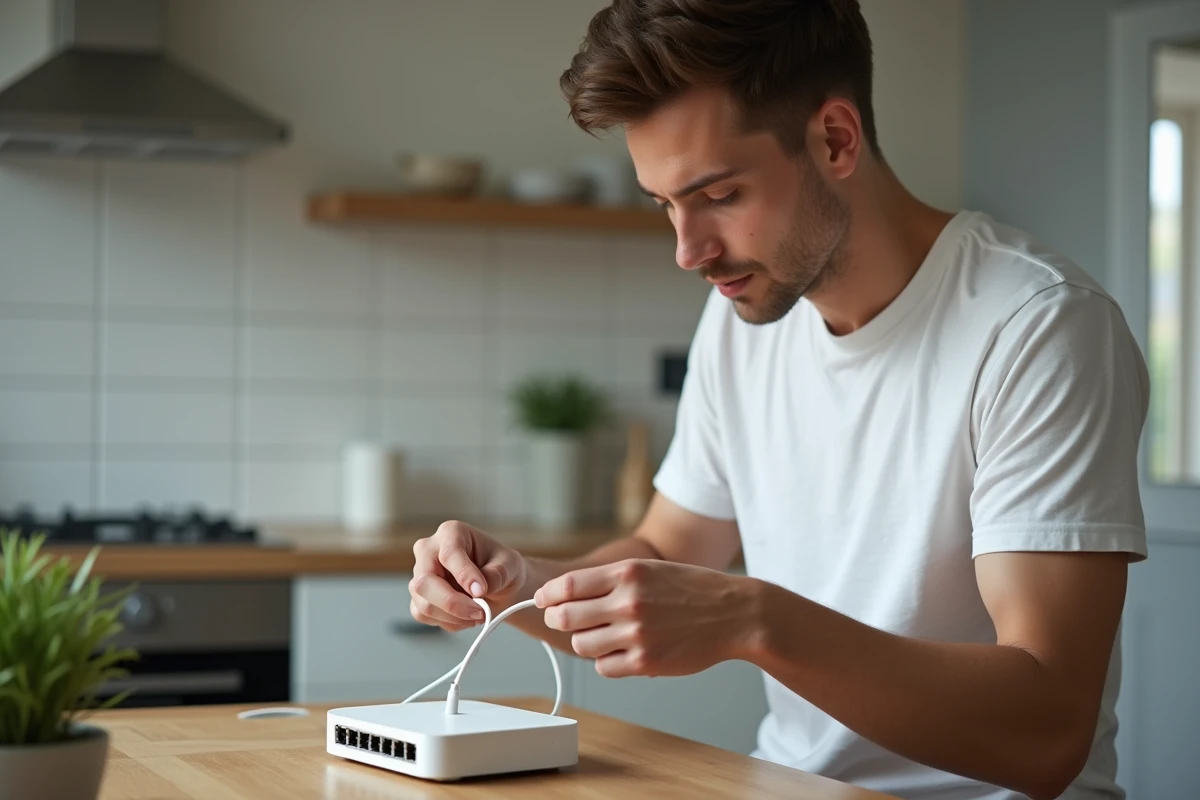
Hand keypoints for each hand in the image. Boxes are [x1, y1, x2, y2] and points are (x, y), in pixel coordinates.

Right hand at [408, 520, 528, 631]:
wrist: (496, 585)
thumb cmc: (500, 567)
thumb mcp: (510, 565)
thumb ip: (497, 574)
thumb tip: (478, 591)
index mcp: (451, 533)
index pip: (449, 554)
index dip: (464, 575)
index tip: (481, 591)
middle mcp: (428, 551)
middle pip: (425, 582)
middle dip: (453, 603)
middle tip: (480, 612)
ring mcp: (419, 575)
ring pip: (424, 604)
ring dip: (454, 616)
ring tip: (479, 613)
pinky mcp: (418, 598)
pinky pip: (424, 616)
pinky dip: (449, 622)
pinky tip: (466, 617)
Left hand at [534, 559, 759, 677]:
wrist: (734, 613)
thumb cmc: (690, 589)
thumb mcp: (649, 569)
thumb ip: (609, 580)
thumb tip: (563, 594)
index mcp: (628, 573)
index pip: (567, 586)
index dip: (547, 596)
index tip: (542, 601)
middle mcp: (629, 602)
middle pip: (565, 617)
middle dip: (559, 620)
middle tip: (563, 621)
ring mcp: (637, 634)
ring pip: (582, 645)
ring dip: (586, 642)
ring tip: (605, 635)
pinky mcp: (646, 662)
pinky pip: (604, 667)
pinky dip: (607, 661)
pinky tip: (623, 651)